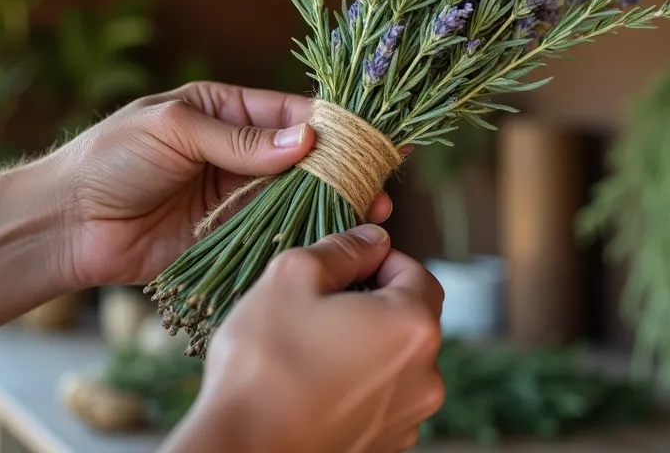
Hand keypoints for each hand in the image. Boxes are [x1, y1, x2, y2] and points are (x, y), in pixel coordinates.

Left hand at [52, 81, 393, 285]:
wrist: (67, 222)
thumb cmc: (110, 158)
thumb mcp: (173, 130)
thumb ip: (238, 139)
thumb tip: (305, 139)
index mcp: (222, 110)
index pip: (289, 111)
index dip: (331, 122)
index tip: (369, 135)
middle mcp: (234, 151)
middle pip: (302, 156)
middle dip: (341, 165)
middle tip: (382, 178)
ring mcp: (232, 195)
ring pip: (295, 196)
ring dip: (332, 202)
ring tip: (374, 210)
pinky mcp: (226, 236)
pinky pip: (273, 232)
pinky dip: (304, 234)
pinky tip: (334, 236)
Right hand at [162, 226, 445, 452]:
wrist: (243, 448)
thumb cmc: (265, 361)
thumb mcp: (291, 277)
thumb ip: (342, 249)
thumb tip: (371, 238)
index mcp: (413, 325)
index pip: (416, 272)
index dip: (380, 260)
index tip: (343, 264)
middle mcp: (427, 375)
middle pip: (409, 318)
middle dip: (371, 303)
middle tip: (318, 305)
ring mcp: (409, 416)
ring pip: (394, 360)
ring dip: (363, 345)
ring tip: (310, 347)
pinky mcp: (386, 444)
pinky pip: (380, 398)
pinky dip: (356, 384)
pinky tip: (314, 384)